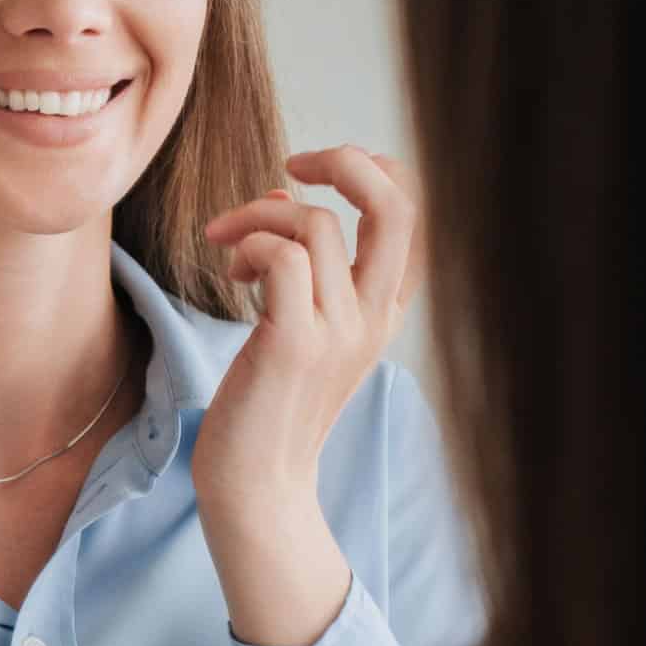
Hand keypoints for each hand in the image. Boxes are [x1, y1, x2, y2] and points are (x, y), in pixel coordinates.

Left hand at [193, 144, 423, 645]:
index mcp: (385, 308)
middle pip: (398, 204)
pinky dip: (250, 246)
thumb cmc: (265, 403)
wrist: (254, 486)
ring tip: (229, 250)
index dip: (375, 168)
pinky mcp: (296, 346)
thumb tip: (282, 190)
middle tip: (292, 163)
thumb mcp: (297, 324)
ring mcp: (341, 332)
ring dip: (259, 215)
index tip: (312, 171)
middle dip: (344, 159)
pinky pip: (285, 258)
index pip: (417, 211)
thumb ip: (301, 259)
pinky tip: (232, 275)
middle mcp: (376, 316)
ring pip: (317, 224)